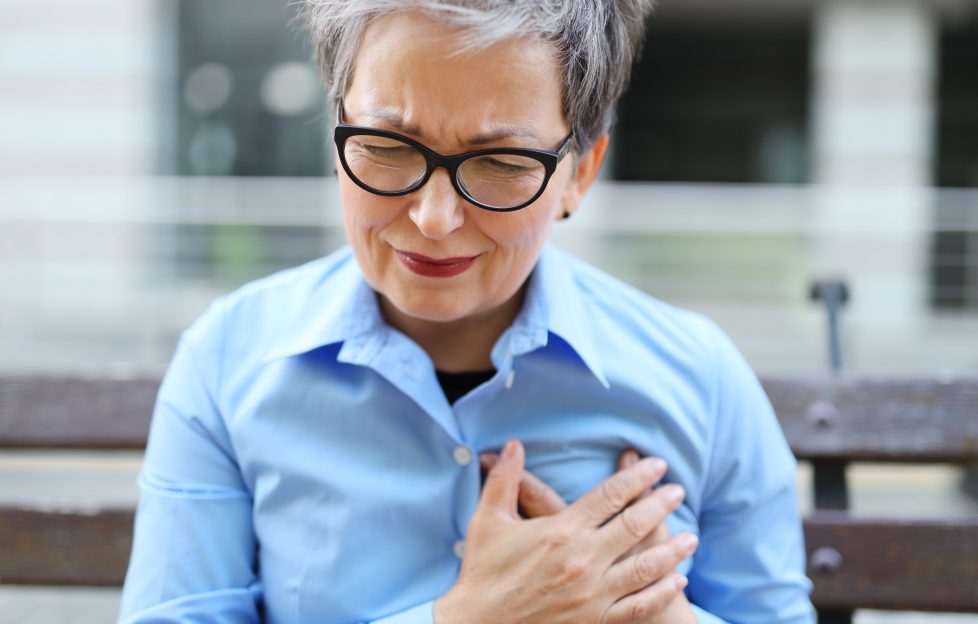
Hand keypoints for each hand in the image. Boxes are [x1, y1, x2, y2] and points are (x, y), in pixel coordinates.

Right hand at [433, 439, 695, 623]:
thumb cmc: (482, 572)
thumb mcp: (488, 521)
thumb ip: (505, 480)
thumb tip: (512, 445)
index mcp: (561, 531)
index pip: (610, 495)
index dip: (637, 477)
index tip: (657, 465)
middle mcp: (583, 559)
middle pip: (635, 525)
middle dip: (661, 505)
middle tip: (678, 491)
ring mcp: (593, 593)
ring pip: (645, 566)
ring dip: (672, 549)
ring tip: (690, 537)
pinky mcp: (595, 620)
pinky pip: (638, 605)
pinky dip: (661, 591)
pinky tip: (677, 580)